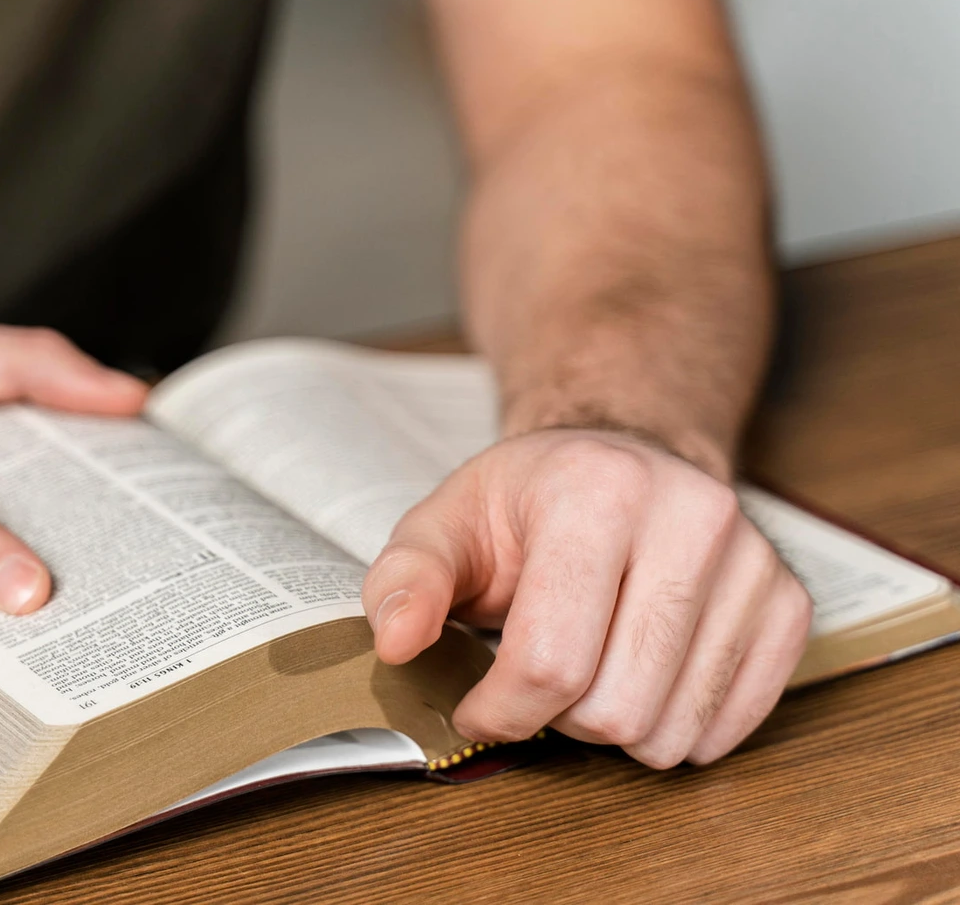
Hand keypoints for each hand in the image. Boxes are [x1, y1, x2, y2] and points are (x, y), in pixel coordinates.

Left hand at [362, 429, 811, 767]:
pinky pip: (735, 722)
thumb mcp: (445, 523)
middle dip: (558, 721)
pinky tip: (644, 681)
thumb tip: (396, 642)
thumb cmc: (528, 501)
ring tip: (590, 674)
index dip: (500, 712)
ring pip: (675, 729)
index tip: (478, 706)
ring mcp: (751, 560)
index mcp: (595, 491)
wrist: (623, 456)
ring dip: (616, 730)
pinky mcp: (789, 599)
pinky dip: (679, 728)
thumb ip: (406, 579)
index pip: (549, 662)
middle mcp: (690, 516)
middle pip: (615, 708)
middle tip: (539, 681)